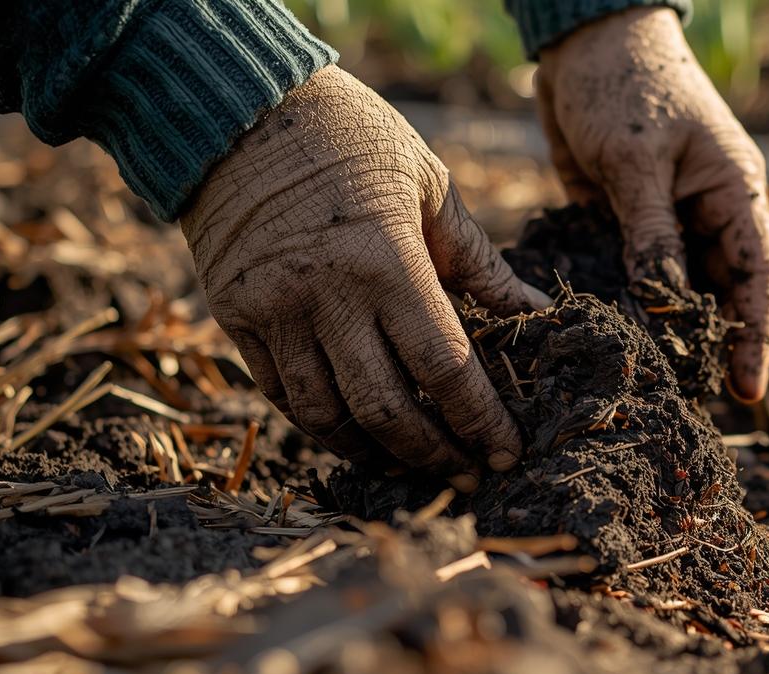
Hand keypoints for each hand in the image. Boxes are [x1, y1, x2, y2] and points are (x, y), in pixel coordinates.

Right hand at [182, 66, 548, 474]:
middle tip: (468, 472)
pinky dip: (324, 426)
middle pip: (387, 411)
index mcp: (386, 261)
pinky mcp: (235, 318)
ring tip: (415, 465)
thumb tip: (535, 312)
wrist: (233, 105)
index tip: (508, 453)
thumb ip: (479, 261)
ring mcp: (273, 313)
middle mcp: (327, 297)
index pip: (444, 368)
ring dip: (377, 454)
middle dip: (435, 454)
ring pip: (329, 418)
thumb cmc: (347, 135)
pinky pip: (283, 396)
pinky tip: (358, 435)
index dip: (480, 422)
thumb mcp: (428, 183)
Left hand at [537, 7, 768, 401]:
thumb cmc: (624, 85)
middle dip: (711, 344)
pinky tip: (613, 337)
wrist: (585, 41)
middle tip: (690, 399)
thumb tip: (662, 302)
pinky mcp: (627, 220)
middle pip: (721, 292)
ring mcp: (669, 218)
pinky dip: (627, 303)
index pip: (760, 276)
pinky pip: (634, 272)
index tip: (747, 390)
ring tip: (654, 383)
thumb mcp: (635, 161)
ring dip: (667, 331)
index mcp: (734, 191)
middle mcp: (709, 212)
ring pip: (677, 288)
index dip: (757, 336)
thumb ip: (650, 232)